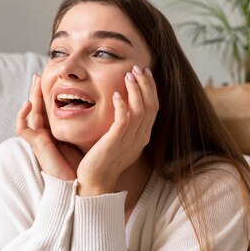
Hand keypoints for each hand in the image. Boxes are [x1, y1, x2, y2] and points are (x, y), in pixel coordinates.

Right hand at [16, 74, 82, 180]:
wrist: (80, 183)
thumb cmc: (85, 163)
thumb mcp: (88, 138)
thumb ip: (90, 125)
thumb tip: (106, 109)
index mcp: (57, 132)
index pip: (51, 109)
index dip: (51, 95)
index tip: (57, 80)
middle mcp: (46, 134)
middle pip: (39, 107)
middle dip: (38, 90)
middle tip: (40, 74)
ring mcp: (39, 139)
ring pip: (30, 113)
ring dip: (31, 96)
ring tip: (36, 80)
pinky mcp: (35, 145)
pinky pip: (22, 128)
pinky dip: (22, 116)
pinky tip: (29, 104)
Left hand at [76, 66, 158, 196]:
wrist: (95, 182)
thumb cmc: (103, 161)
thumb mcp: (119, 140)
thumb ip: (123, 124)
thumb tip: (122, 105)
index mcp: (143, 136)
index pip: (154, 107)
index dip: (151, 88)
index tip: (145, 72)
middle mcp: (140, 138)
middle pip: (151, 106)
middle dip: (146, 84)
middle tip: (138, 68)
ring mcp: (130, 141)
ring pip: (141, 110)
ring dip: (136, 90)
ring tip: (128, 75)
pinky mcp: (115, 142)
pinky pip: (124, 120)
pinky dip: (122, 106)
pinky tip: (117, 95)